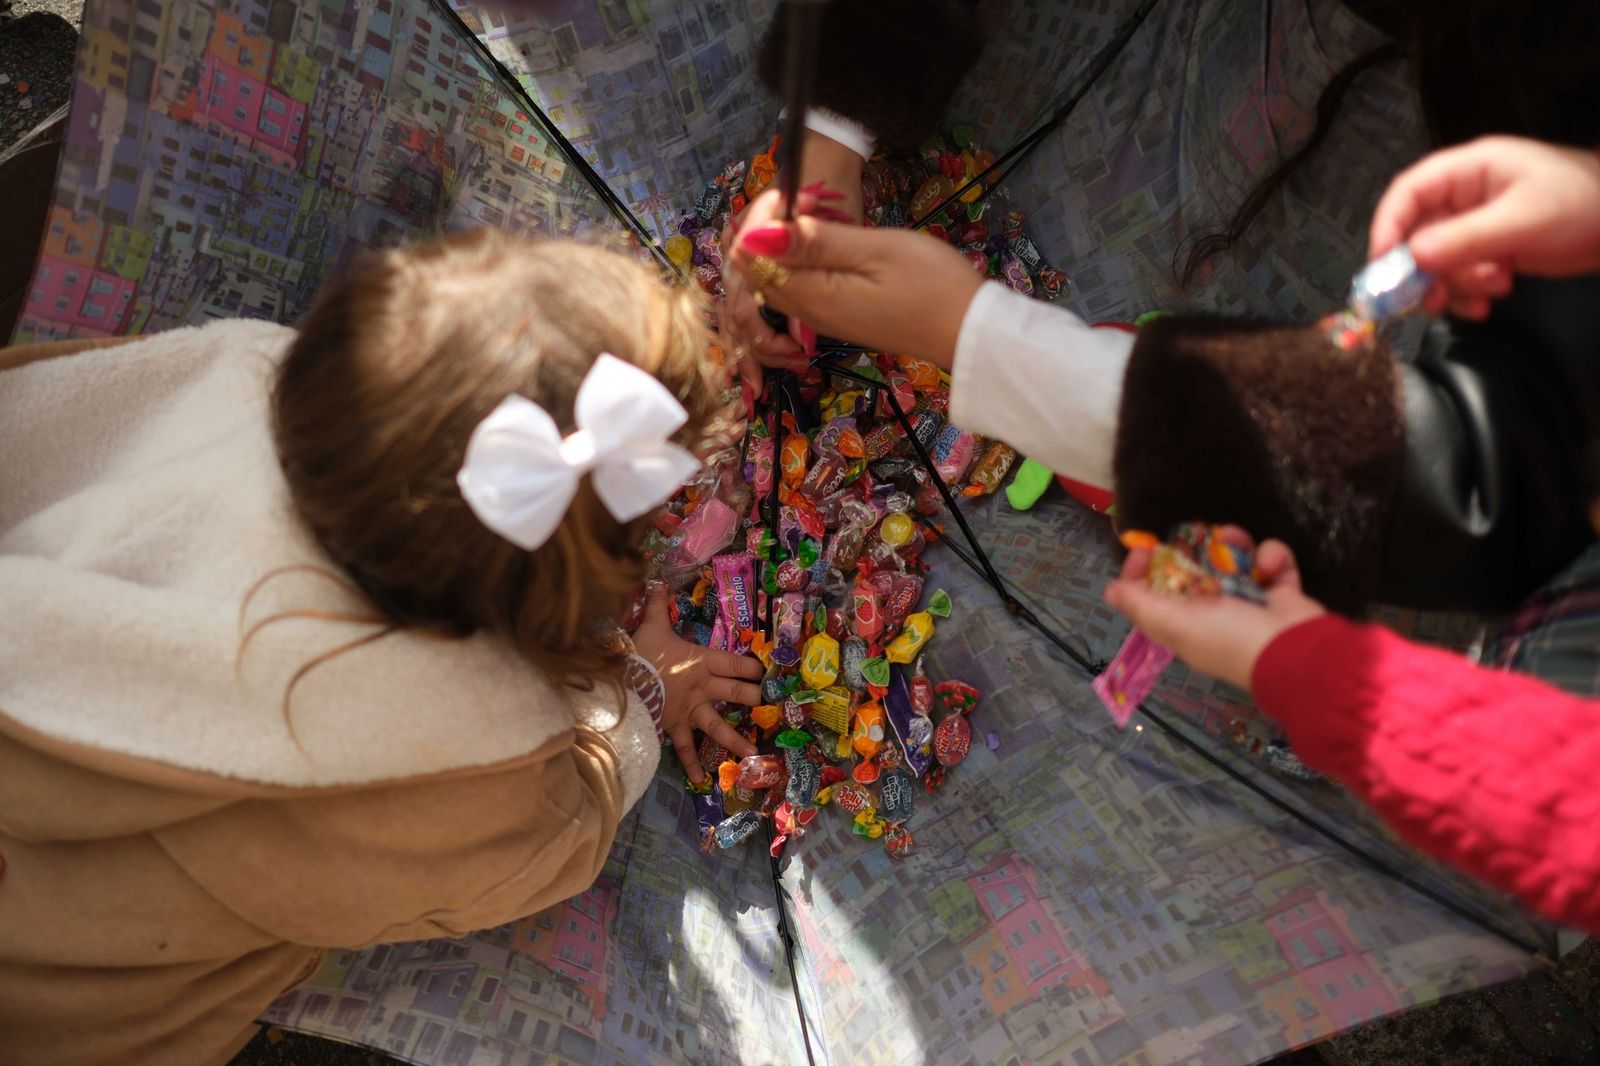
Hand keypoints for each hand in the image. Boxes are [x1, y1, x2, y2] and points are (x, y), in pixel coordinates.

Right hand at [630, 589, 760, 783]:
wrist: (621, 679)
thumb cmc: (640, 652)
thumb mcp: (651, 625)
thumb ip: (657, 604)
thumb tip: (657, 581)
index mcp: (702, 661)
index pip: (736, 664)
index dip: (753, 667)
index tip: (767, 671)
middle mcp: (703, 687)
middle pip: (737, 694)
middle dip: (755, 698)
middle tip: (769, 705)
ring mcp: (690, 710)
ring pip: (718, 726)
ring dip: (736, 740)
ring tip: (753, 754)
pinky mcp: (674, 725)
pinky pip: (684, 747)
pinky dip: (691, 763)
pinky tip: (702, 778)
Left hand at [729, 216, 983, 370]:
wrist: (969, 331)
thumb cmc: (931, 283)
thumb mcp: (874, 250)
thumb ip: (815, 243)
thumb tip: (757, 235)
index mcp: (811, 296)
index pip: (753, 257)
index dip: (763, 219)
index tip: (800, 196)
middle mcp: (807, 313)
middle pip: (759, 271)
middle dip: (770, 229)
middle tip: (811, 200)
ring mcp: (822, 319)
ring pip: (779, 278)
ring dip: (787, 243)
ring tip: (820, 213)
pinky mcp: (839, 317)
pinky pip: (800, 288)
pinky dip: (802, 260)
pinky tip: (827, 240)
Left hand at [1102, 538, 1325, 690]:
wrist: (1296, 651)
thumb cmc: (1228, 638)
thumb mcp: (1175, 625)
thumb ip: (1141, 606)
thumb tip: (1109, 591)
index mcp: (1183, 625)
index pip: (1153, 594)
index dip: (1143, 571)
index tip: (1145, 549)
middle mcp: (1213, 613)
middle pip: (1193, 570)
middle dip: (1194, 549)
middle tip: (1198, 534)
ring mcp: (1249, 601)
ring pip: (1232, 559)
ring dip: (1235, 545)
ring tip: (1236, 539)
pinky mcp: (1281, 590)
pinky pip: (1270, 563)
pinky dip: (1272, 559)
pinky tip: (1271, 566)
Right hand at [1369, 136, 1599, 319]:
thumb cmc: (1586, 203)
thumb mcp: (1523, 220)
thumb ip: (1466, 238)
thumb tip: (1413, 257)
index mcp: (1470, 170)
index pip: (1408, 193)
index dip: (1388, 228)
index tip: (1383, 266)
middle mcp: (1466, 196)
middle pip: (1416, 234)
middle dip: (1422, 271)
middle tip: (1431, 299)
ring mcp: (1477, 226)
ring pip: (1436, 262)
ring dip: (1454, 285)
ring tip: (1491, 291)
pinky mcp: (1489, 251)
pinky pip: (1459, 276)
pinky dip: (1467, 295)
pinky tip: (1489, 302)